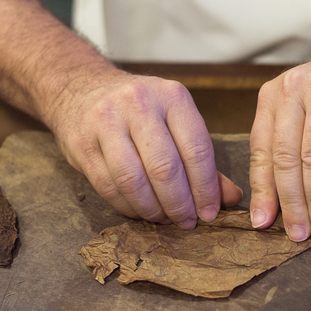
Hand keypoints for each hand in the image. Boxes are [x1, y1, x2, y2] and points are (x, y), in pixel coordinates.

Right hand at [46, 69, 242, 225]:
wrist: (80, 88)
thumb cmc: (139, 109)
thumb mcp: (176, 120)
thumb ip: (203, 160)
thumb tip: (231, 197)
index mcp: (172, 96)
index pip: (197, 149)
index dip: (206, 188)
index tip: (210, 213)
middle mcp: (139, 104)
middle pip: (165, 168)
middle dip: (180, 204)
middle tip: (187, 222)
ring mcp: (106, 122)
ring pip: (134, 181)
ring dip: (153, 210)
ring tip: (164, 219)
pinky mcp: (81, 144)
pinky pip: (108, 187)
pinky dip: (128, 207)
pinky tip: (141, 212)